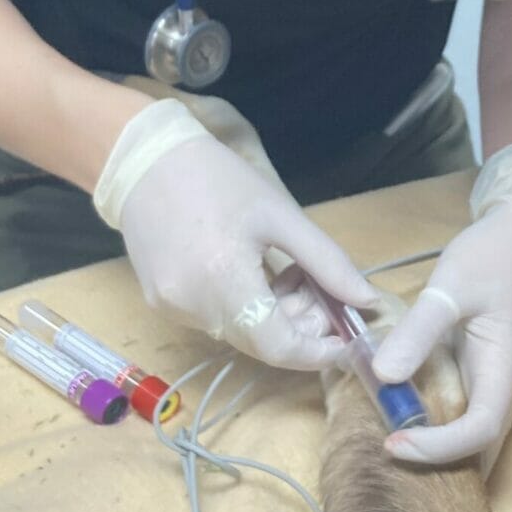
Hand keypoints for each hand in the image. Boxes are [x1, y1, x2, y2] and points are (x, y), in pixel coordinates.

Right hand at [95, 98, 374, 368]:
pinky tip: (253, 271)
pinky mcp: (161, 304)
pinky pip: (216, 319)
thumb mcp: (281, 214)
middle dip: (301, 325)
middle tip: (318, 285)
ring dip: (275, 315)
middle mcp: (194, 308)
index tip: (347, 337)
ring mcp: (173, 309)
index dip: (320, 351)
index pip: (280, 348)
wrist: (143, 160)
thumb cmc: (217, 178)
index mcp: (225, 283)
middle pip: (262, 343)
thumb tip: (368, 300)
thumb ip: (327, 262)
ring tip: (286, 271)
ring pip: (241, 332)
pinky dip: (245, 307)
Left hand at [371, 142, 511, 466]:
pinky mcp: (488, 372)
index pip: (479, 432)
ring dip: (439, 447)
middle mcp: (509, 386)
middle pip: (479, 446)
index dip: (438, 448)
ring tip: (389, 440)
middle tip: (385, 452)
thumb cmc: (494, 255)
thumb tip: (383, 376)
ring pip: (475, 435)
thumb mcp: (451, 286)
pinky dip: (440, 424)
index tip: (393, 442)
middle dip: (437, 461)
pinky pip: (468, 414)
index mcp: (506, 369)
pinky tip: (404, 413)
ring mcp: (501, 381)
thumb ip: (419, 331)